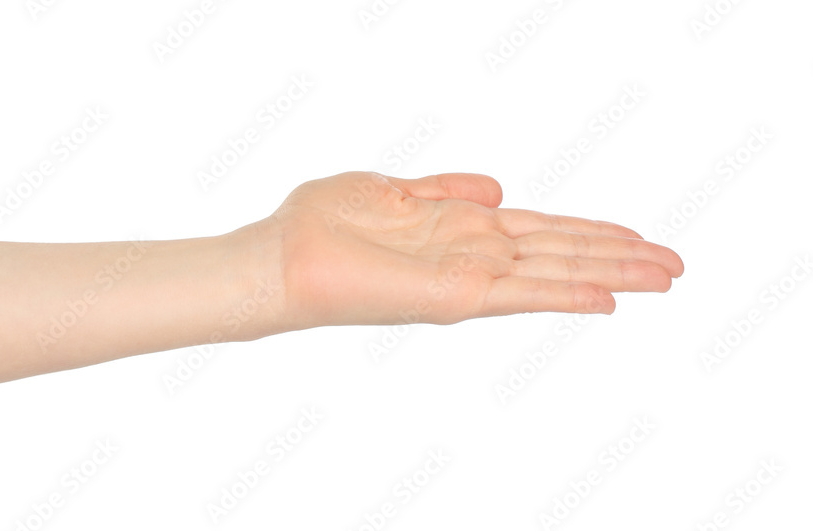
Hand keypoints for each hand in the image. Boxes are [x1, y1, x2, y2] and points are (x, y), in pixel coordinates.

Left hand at [261, 171, 683, 328]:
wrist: (281, 257)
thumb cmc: (324, 224)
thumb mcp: (393, 190)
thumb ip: (446, 190)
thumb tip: (496, 187)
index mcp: (461, 229)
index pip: (542, 231)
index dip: (591, 233)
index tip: (637, 236)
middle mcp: (473, 256)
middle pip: (561, 254)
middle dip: (619, 258)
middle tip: (677, 265)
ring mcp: (466, 278)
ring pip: (554, 274)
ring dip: (612, 275)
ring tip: (666, 276)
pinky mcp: (451, 296)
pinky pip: (519, 295)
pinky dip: (564, 296)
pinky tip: (608, 299)